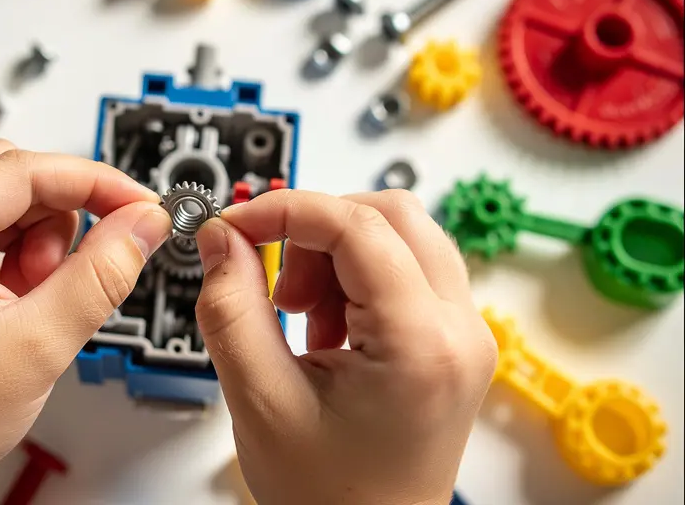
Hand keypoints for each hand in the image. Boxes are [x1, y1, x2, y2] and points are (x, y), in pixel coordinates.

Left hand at [0, 140, 170, 503]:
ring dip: (31, 233)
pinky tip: (10, 297)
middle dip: (56, 215)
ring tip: (31, 299)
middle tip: (73, 273)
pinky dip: (6, 247)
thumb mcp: (38, 348)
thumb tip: (143, 222)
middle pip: (4, 171)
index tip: (139, 203)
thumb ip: (101, 274)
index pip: (21, 171)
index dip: (93, 182)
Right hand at [194, 189, 496, 504]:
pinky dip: (354, 276)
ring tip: (298, 315)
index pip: (356, 226)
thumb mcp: (260, 399)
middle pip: (390, 213)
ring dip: (335, 253)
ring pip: (399, 234)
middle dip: (316, 230)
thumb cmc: (329, 498)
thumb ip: (231, 308)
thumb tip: (222, 238)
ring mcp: (463, 333)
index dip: (285, 210)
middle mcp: (460, 331)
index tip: (236, 225)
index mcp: (422, 346)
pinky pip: (405, 267)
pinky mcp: (451, 338)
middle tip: (273, 282)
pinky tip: (324, 327)